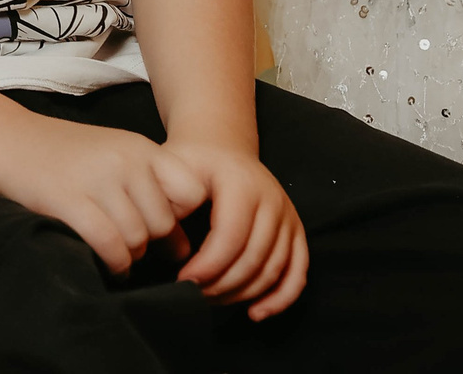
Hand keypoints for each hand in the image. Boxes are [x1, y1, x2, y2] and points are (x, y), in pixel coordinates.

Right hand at [0, 116, 205, 274]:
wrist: (7, 139)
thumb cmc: (64, 154)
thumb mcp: (115, 154)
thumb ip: (149, 186)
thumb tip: (182, 244)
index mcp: (140, 147)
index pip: (192, 191)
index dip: (182, 214)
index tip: (161, 221)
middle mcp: (124, 161)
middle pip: (163, 223)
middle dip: (151, 242)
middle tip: (132, 243)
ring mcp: (96, 180)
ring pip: (137, 238)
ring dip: (130, 256)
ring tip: (116, 253)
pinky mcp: (68, 200)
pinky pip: (109, 245)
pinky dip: (114, 264)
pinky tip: (108, 264)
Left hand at [165, 141, 309, 320]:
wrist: (222, 148)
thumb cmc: (193, 163)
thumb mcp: (175, 168)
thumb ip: (170, 199)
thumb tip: (165, 233)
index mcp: (241, 184)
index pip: (230, 236)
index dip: (207, 265)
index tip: (182, 279)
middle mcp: (272, 200)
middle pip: (253, 258)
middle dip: (222, 285)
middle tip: (192, 294)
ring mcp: (288, 217)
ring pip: (274, 270)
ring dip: (243, 294)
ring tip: (211, 300)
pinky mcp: (296, 232)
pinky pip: (297, 272)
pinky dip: (280, 299)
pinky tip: (256, 314)